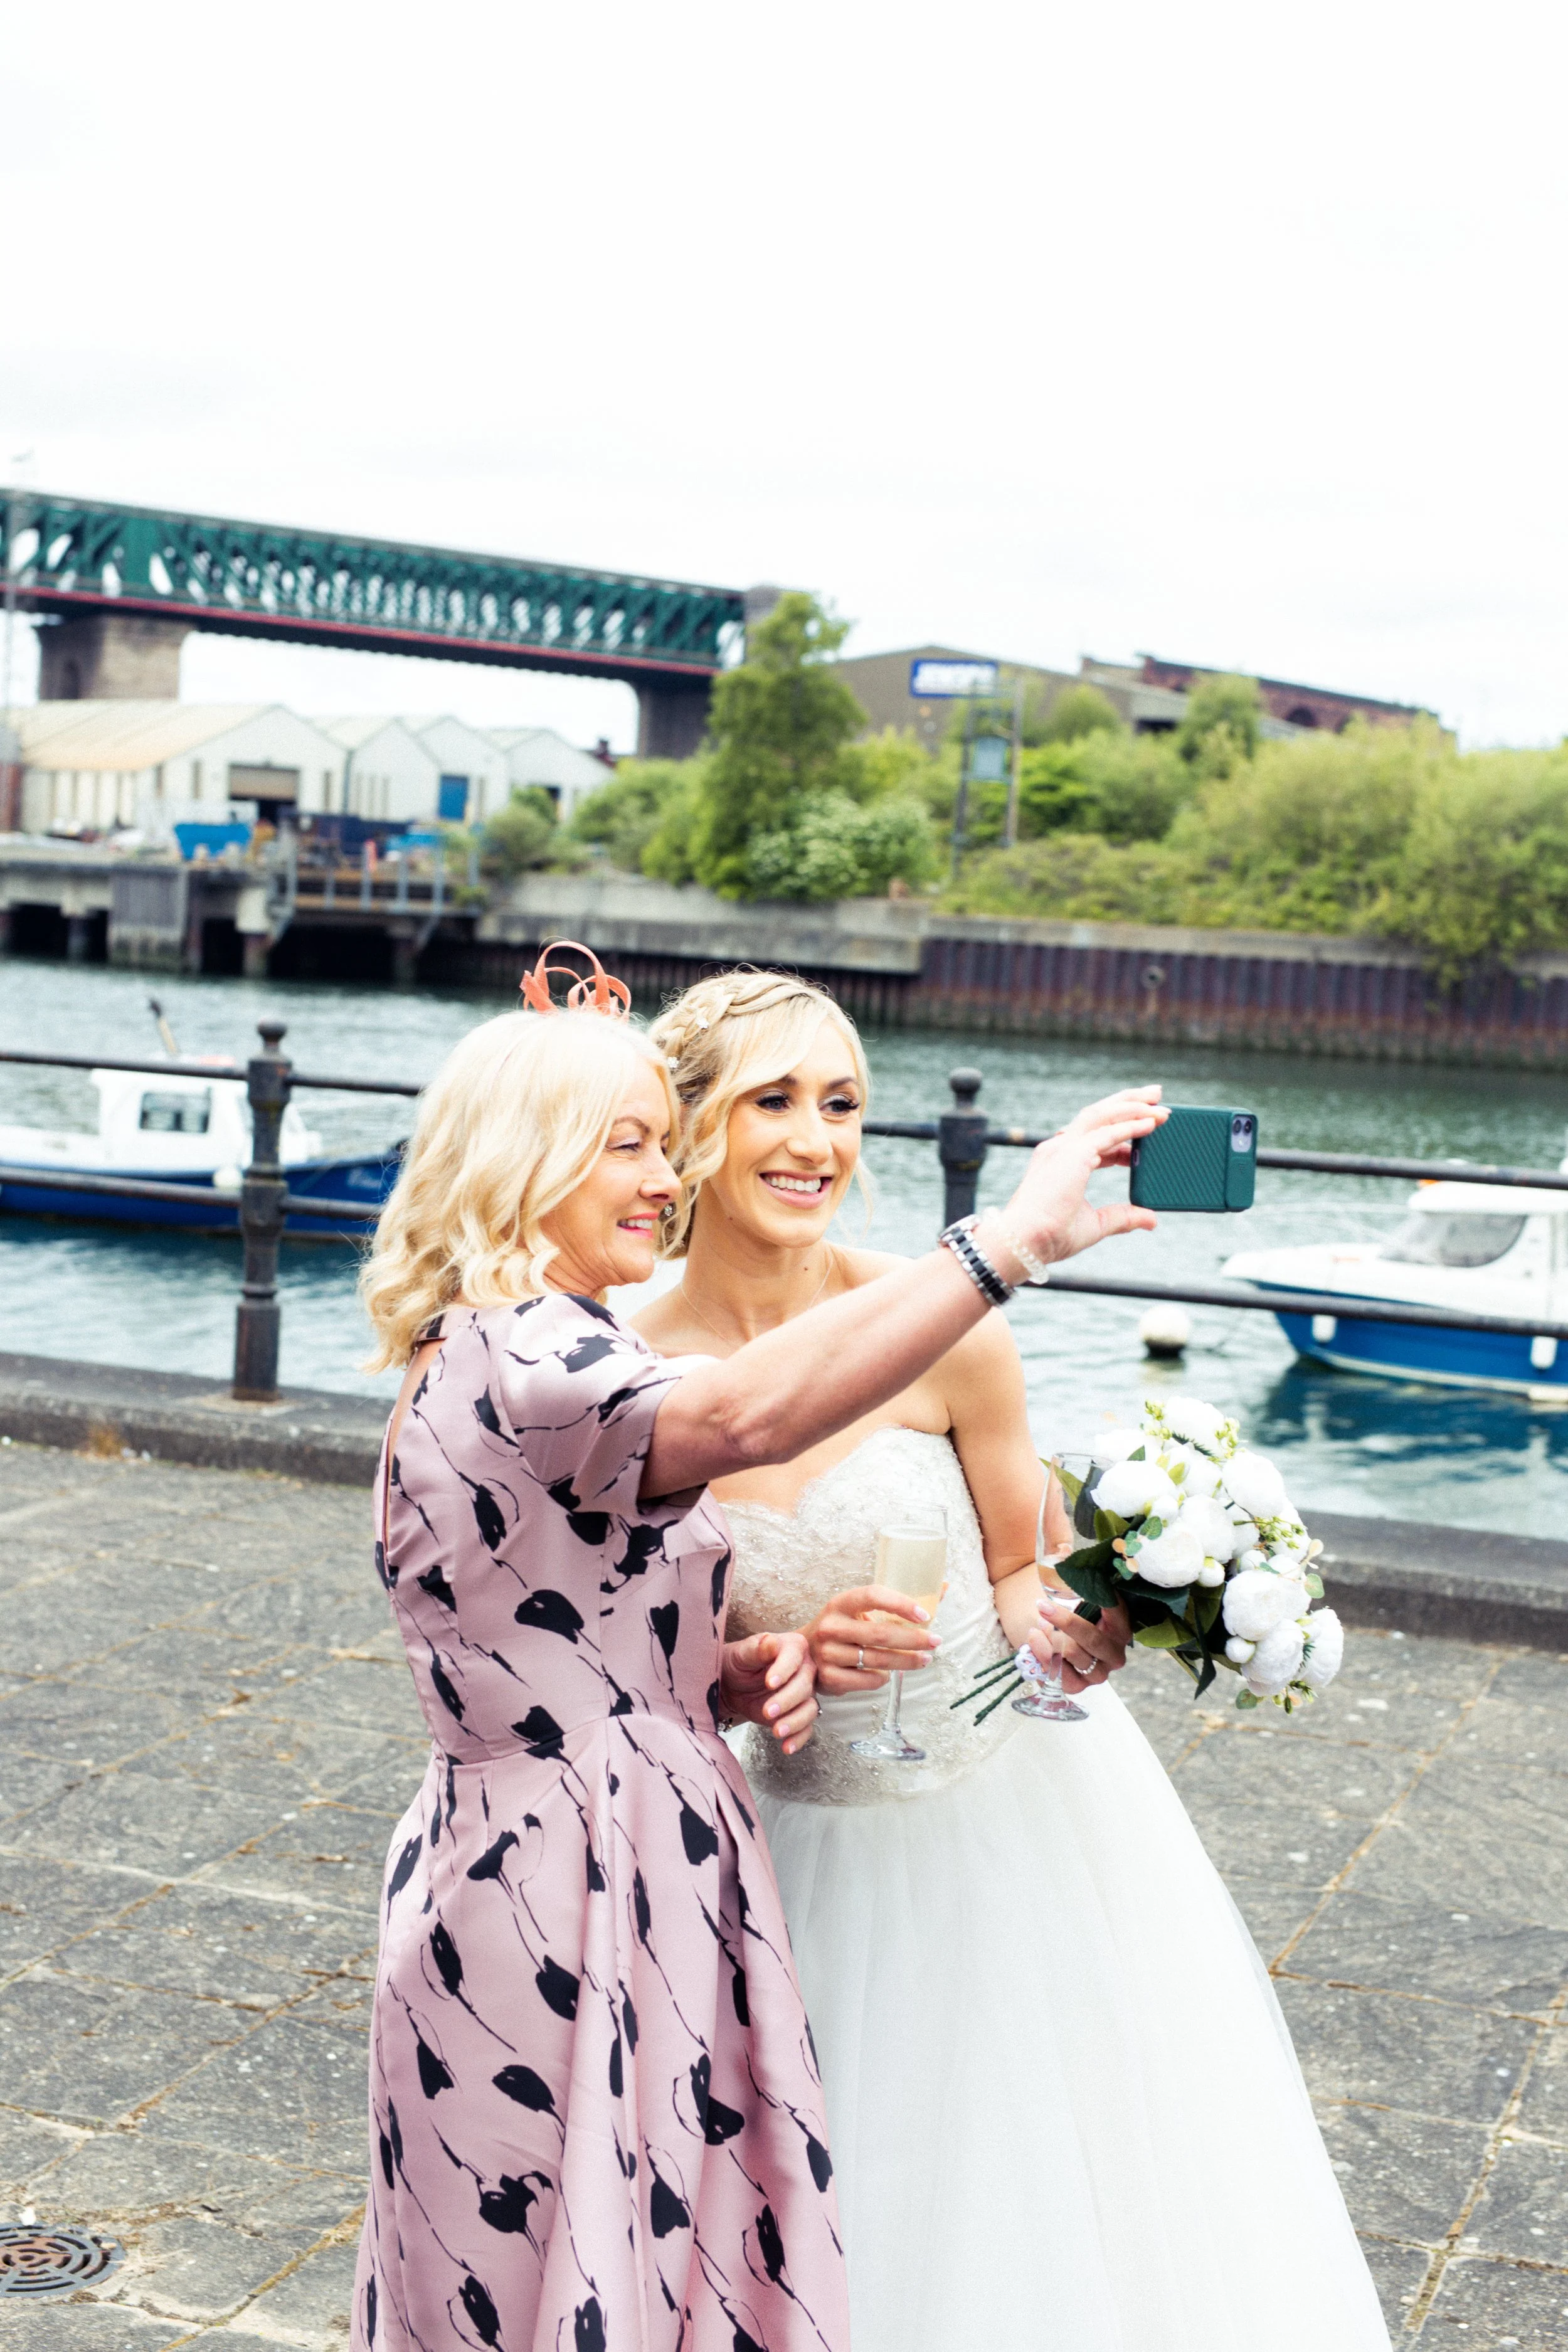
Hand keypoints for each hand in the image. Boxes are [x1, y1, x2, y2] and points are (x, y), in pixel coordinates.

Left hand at [720, 1629, 817, 1754]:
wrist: (732, 1685)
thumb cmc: (737, 1663)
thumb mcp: (741, 1654)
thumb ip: (756, 1648)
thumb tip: (770, 1641)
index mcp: (792, 1647)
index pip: (794, 1657)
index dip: (784, 1670)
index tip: (769, 1682)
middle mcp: (803, 1669)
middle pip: (805, 1685)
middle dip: (787, 1700)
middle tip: (767, 1711)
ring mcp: (803, 1693)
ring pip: (809, 1708)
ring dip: (795, 1721)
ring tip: (776, 1731)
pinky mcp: (798, 1713)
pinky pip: (806, 1727)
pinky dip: (799, 1738)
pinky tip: (786, 1746)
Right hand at [804, 1585, 941, 1695]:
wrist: (803, 1654)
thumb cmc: (842, 1628)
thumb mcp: (858, 1610)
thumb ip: (896, 1602)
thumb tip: (942, 1587)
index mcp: (840, 1603)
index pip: (873, 1595)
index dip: (901, 1603)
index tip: (925, 1615)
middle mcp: (831, 1626)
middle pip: (881, 1634)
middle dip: (914, 1639)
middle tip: (936, 1642)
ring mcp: (828, 1653)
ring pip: (878, 1660)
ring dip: (906, 1661)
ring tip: (924, 1659)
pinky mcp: (830, 1678)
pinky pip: (868, 1680)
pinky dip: (884, 1678)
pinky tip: (890, 1674)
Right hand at [994, 1086, 1165, 1269]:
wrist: (1025, 1242)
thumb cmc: (1050, 1237)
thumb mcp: (1095, 1224)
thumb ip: (1123, 1217)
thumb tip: (1151, 1220)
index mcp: (1061, 1162)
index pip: (1096, 1137)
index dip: (1124, 1133)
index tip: (1148, 1132)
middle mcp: (1060, 1148)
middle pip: (1098, 1114)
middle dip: (1128, 1101)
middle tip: (1156, 1094)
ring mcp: (1064, 1148)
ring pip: (1102, 1113)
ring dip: (1132, 1104)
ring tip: (1158, 1099)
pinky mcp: (1072, 1154)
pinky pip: (1107, 1132)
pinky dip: (1130, 1125)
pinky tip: (1151, 1122)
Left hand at [1030, 1588, 1131, 1693]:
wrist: (1059, 1645)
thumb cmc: (1075, 1618)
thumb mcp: (1083, 1602)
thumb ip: (1085, 1586)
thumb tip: (1070, 1557)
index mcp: (1121, 1630)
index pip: (1116, 1612)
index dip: (1104, 1598)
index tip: (1088, 1583)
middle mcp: (1114, 1655)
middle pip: (1091, 1638)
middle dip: (1065, 1621)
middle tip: (1041, 1606)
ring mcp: (1098, 1674)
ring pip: (1070, 1654)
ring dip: (1049, 1638)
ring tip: (1037, 1628)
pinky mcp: (1078, 1687)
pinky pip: (1057, 1673)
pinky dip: (1041, 1654)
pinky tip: (1035, 1643)